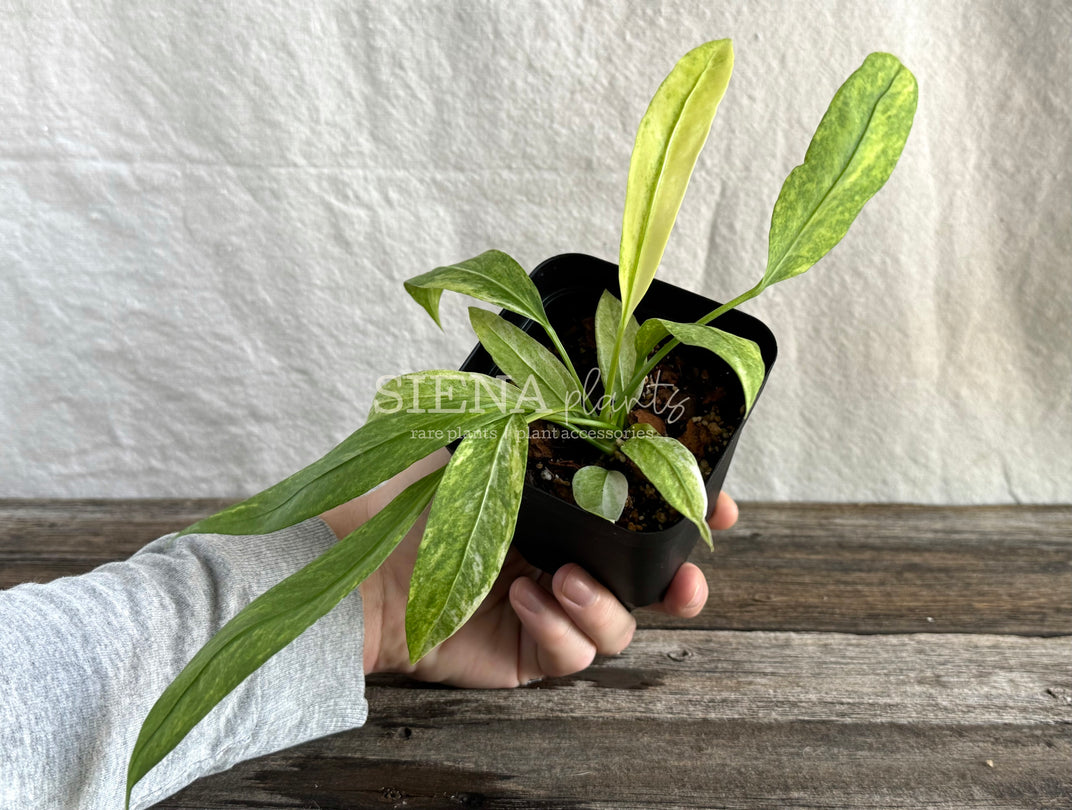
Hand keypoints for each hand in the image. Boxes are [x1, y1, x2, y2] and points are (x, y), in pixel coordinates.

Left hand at [322, 449, 737, 687]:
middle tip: (688, 577)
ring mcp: (547, 609)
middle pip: (647, 582)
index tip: (719, 505)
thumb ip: (531, 410)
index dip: (685, 511)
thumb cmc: (410, 497)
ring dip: (605, 604)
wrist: (355, 560)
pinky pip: (573, 654)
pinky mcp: (526, 654)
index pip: (639, 512)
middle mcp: (563, 559)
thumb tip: (571, 363)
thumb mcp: (480, 437)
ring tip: (564, 577)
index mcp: (562, 508)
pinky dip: (560, 627)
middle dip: (681, 583)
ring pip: (620, 625)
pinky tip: (523, 597)